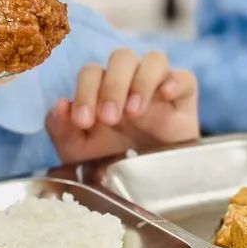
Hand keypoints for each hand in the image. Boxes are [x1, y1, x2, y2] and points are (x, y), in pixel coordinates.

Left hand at [45, 49, 197, 163]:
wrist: (144, 189)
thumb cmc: (108, 163)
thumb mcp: (77, 152)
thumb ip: (62, 129)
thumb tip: (60, 106)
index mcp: (102, 88)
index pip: (92, 72)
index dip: (85, 92)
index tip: (83, 121)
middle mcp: (130, 82)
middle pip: (122, 58)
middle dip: (112, 85)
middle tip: (109, 118)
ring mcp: (159, 88)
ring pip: (153, 59)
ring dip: (141, 81)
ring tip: (133, 112)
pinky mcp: (184, 101)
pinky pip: (186, 77)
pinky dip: (176, 80)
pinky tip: (166, 96)